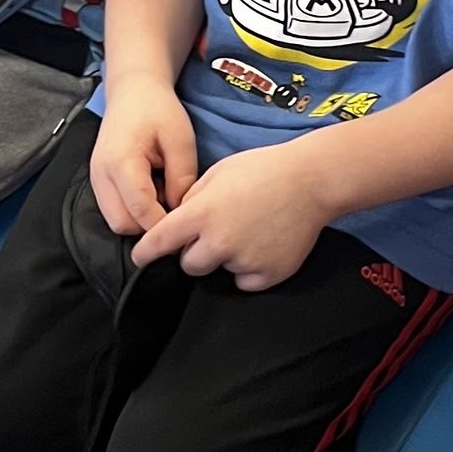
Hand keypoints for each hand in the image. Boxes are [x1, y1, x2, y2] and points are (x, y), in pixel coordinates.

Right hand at [90, 85, 197, 235]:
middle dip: (149, 224)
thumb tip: (180, 210)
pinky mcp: (97, 180)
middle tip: (173, 207)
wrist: (133, 90)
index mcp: (121, 162)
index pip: (140, 211)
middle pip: (122, 224)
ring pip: (115, 221)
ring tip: (162, 196)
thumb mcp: (181, 139)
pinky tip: (151, 191)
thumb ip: (182, 178)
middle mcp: (101, 175)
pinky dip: (132, 210)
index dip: (164, 223)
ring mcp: (95, 178)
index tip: (185, 219)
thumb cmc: (158, 109)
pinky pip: (113, 209)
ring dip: (140, 219)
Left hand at [129, 141, 336, 289]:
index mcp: (202, 214)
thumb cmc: (263, 169)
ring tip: (247, 232)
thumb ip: (192, 200)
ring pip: (219, 271)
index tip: (140, 258)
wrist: (312, 180)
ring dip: (224, 258)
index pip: (160, 242)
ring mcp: (245, 260)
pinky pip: (245, 282)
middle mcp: (219, 242)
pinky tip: (261, 246)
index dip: (146, 252)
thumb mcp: (217, 173)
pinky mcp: (268, 274)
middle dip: (194, 251)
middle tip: (215, 232)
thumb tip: (177, 222)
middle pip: (189, 264)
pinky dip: (249, 270)